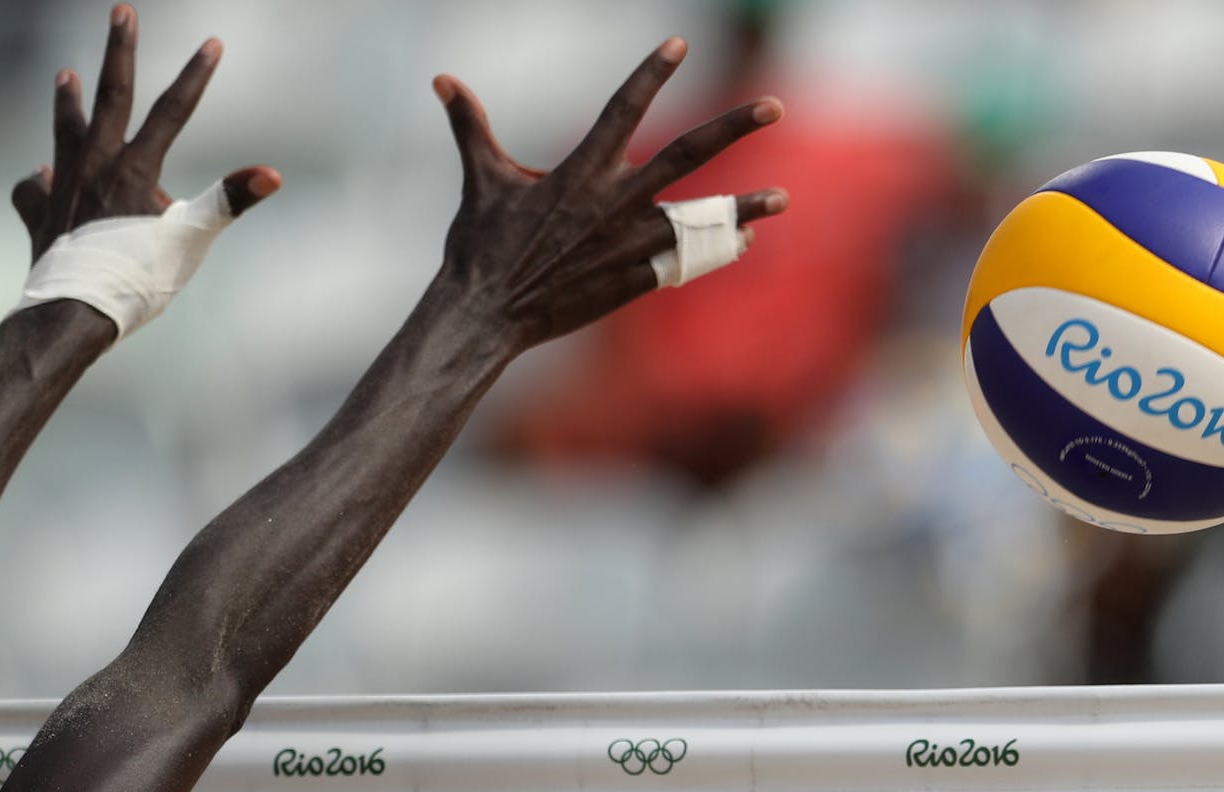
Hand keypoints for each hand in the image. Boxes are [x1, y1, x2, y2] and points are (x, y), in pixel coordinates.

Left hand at [10, 3, 280, 264]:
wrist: (73, 313)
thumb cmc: (136, 279)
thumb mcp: (192, 240)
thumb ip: (230, 200)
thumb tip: (272, 174)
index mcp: (133, 168)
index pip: (172, 111)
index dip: (195, 76)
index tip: (212, 42)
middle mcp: (93, 167)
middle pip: (109, 97)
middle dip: (119, 52)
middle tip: (121, 12)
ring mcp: (62, 188)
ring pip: (65, 132)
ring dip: (68, 102)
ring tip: (64, 75)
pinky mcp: (41, 215)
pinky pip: (35, 188)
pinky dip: (39, 179)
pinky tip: (41, 176)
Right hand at [431, 36, 787, 350]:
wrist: (486, 315)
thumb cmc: (480, 247)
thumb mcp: (481, 181)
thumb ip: (470, 126)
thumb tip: (440, 79)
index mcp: (580, 172)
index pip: (623, 108)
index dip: (651, 73)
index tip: (680, 44)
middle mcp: (614, 203)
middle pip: (688, 154)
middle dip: (734, 127)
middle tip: (776, 105)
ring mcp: (629, 245)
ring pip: (701, 220)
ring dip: (744, 209)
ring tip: (783, 198)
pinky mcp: (634, 282)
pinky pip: (685, 262)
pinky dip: (715, 250)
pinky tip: (744, 242)